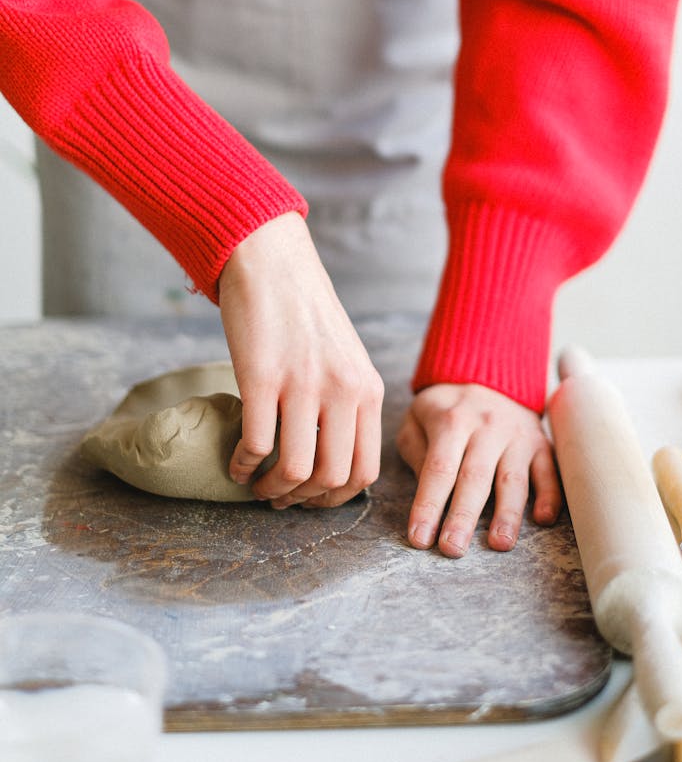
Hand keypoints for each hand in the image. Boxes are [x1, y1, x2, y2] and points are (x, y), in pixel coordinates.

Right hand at [218, 212, 383, 507]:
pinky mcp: (261, 377)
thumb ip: (347, 400)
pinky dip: (242, 465)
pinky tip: (235, 463)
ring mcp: (303, 384)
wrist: (272, 260)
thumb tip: (331, 454)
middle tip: (279, 497)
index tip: (311, 498)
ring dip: (271, 489)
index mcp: (367, 389)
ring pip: (295, 469)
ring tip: (255, 484)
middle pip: (331, 478)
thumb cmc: (304, 311)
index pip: (365, 470)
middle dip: (301, 500)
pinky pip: (256, 444)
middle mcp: (342, 390)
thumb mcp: (345, 357)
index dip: (335, 499)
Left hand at [397, 383, 560, 557]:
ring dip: (507, 513)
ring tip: (499, 543)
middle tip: (452, 549)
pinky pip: (549, 470)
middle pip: (474, 477)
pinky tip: (544, 518)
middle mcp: (486, 427)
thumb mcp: (417, 417)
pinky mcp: (540, 442)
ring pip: (513, 477)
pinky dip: (550, 494)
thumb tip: (425, 492)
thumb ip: (415, 451)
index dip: (428, 505)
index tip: (419, 538)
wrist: (491, 370)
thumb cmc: (446, 407)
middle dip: (463, 517)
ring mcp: (516, 435)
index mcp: (451, 421)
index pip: (438, 468)